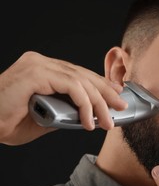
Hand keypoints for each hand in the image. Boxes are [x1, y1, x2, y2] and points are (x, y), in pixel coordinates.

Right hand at [0, 51, 127, 144]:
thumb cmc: (8, 122)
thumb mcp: (47, 117)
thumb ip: (66, 111)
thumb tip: (88, 115)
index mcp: (43, 70)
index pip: (79, 74)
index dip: (101, 85)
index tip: (117, 97)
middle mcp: (41, 63)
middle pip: (83, 75)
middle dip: (106, 93)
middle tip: (120, 108)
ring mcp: (38, 65)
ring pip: (81, 81)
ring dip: (99, 103)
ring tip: (107, 122)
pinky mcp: (36, 73)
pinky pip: (71, 86)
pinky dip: (85, 104)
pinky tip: (89, 120)